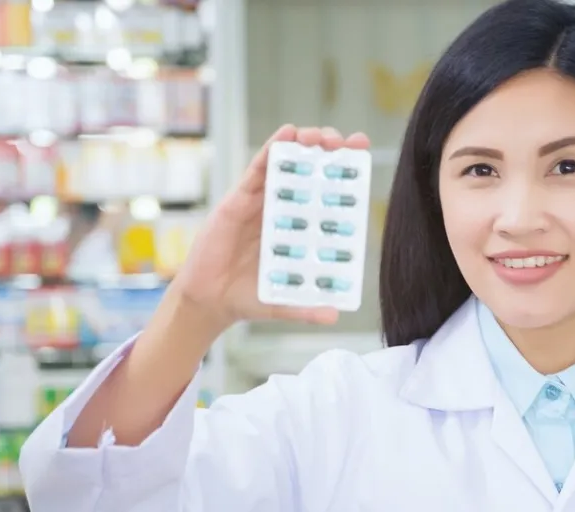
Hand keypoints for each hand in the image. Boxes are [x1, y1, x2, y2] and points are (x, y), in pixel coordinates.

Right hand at [171, 125, 370, 331]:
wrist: (211, 301)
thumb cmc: (250, 297)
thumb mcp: (285, 303)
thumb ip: (308, 307)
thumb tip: (335, 315)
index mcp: (300, 228)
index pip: (326, 192)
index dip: (344, 171)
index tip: (362, 152)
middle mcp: (284, 209)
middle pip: (310, 169)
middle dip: (328, 150)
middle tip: (346, 143)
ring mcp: (262, 201)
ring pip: (286, 162)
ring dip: (305, 143)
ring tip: (321, 136)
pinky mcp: (239, 199)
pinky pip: (257, 168)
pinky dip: (272, 148)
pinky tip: (287, 134)